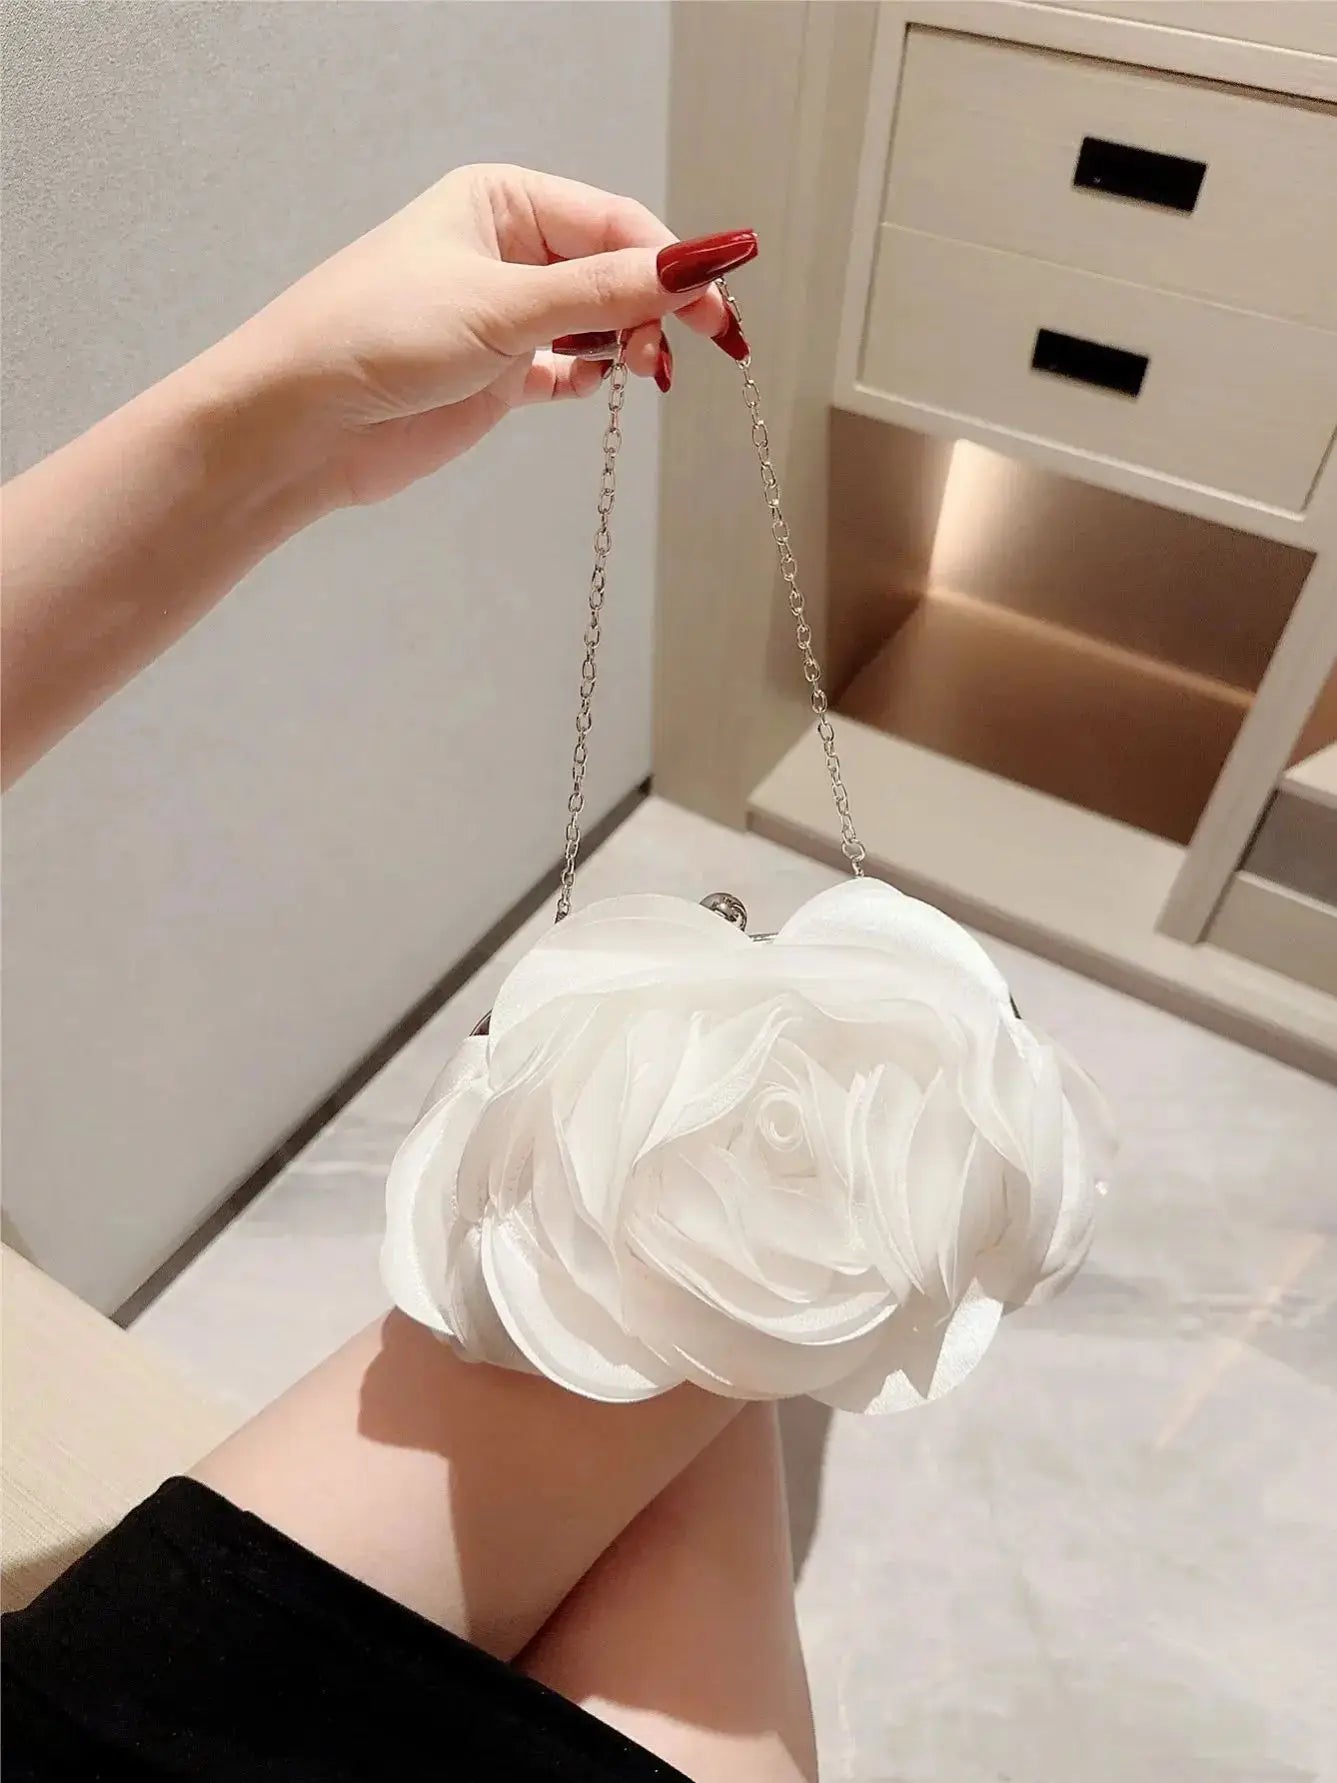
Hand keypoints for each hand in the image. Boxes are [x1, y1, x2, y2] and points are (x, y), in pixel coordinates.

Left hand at [233, 164, 757, 506]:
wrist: (301, 423)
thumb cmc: (374, 335)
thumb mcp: (503, 306)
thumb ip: (606, 292)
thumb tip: (695, 264)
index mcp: (502, 202)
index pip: (615, 222)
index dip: (673, 261)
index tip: (717, 303)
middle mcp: (506, 252)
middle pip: (615, 270)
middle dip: (656, 306)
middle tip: (692, 347)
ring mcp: (503, 317)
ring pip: (598, 322)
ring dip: (630, 344)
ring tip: (646, 370)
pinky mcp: (496, 376)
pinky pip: (569, 368)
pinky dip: (592, 378)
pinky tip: (598, 384)